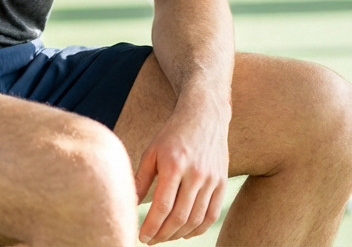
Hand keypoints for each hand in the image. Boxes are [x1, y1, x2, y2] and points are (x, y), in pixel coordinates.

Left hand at [134, 105, 228, 243]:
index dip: (152, 226)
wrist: (204, 116)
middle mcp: (195, 174)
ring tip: (165, 236)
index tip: (142, 237)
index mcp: (174, 165)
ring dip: (179, 234)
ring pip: (196, 219)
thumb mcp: (151, 151)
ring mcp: (212, 179)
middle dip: (163, 234)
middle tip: (151, 240)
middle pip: (180, 216)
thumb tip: (129, 204)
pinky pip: (212, 214)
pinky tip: (185, 233)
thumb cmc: (172, 134)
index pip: (163, 206)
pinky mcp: (222, 182)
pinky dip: (198, 229)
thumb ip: (141, 179)